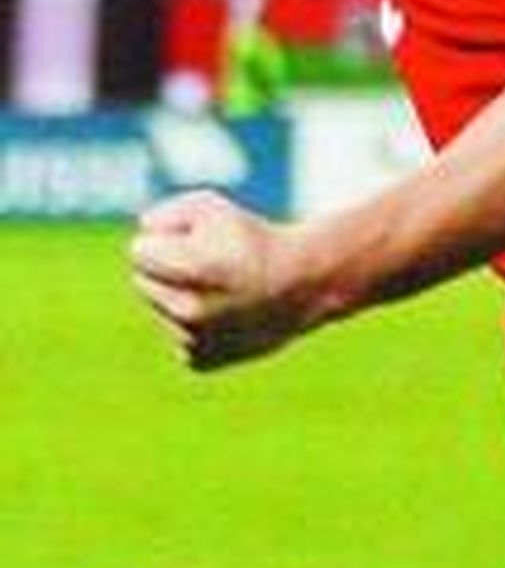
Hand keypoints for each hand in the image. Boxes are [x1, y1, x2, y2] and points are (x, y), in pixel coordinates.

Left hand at [130, 190, 318, 370]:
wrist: (303, 285)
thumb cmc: (255, 240)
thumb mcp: (213, 207)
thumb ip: (166, 214)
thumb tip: (143, 234)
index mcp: (193, 267)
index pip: (139, 251)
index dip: (167, 239)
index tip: (194, 240)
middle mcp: (190, 309)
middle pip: (142, 281)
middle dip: (168, 268)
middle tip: (209, 263)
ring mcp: (193, 339)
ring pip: (160, 310)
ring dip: (180, 296)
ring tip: (222, 288)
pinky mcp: (198, 360)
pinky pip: (176, 334)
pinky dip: (195, 324)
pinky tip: (226, 313)